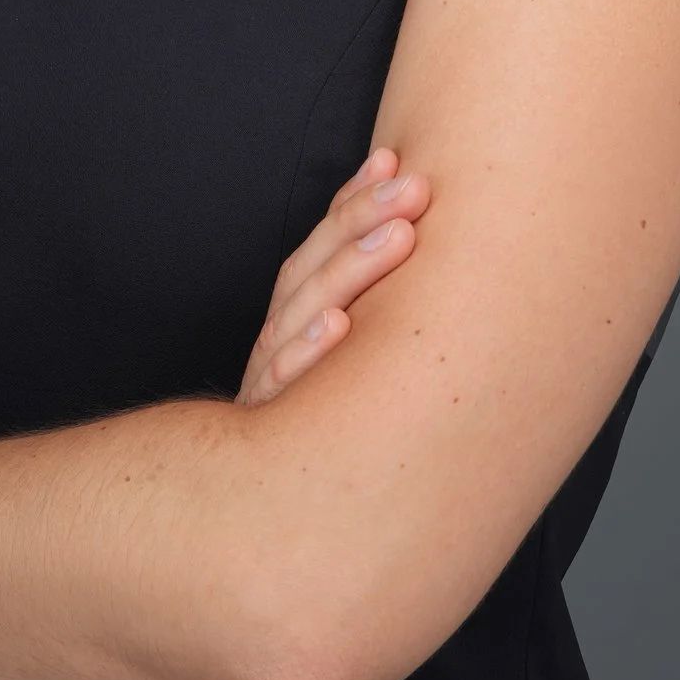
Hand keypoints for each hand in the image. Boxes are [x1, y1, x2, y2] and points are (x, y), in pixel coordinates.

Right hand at [234, 146, 429, 406]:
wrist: (257, 522)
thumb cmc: (323, 429)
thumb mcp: (341, 364)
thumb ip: (363, 308)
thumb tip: (422, 244)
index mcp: (296, 320)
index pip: (320, 247)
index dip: (352, 201)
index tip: (391, 158)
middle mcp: (280, 344)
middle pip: (313, 269)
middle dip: (362, 221)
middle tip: (412, 188)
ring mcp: (270, 385)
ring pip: (302, 314)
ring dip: (350, 269)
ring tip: (400, 236)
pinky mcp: (267, 432)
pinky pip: (283, 387)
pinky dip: (308, 353)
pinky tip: (341, 327)